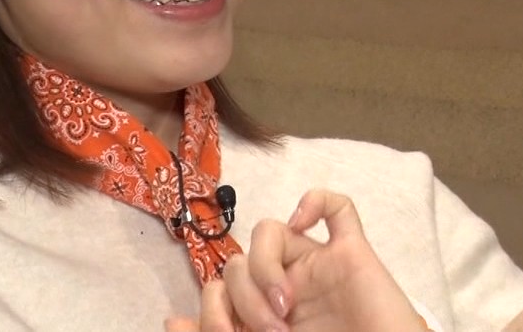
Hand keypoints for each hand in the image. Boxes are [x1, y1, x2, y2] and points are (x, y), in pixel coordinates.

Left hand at [165, 189, 422, 331]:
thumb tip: (169, 323)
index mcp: (261, 315)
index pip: (218, 289)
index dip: (213, 311)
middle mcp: (285, 287)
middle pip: (237, 261)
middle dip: (243, 299)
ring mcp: (318, 268)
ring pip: (270, 229)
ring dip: (265, 268)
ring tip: (286, 307)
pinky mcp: (353, 255)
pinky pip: (337, 207)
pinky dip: (315, 202)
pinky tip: (305, 224)